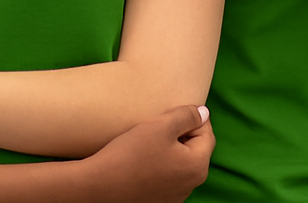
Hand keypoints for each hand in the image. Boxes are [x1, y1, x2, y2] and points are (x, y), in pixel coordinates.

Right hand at [81, 105, 213, 202]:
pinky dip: (161, 166)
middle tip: (158, 126)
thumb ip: (187, 116)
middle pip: (195, 149)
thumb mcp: (161, 125)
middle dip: (181, 135)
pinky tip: (143, 160)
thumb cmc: (131, 153)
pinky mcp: (162, 201)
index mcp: (197, 165)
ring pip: (180, 163)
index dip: (192, 118)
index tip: (171, 113)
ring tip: (149, 142)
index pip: (207, 133)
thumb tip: (204, 113)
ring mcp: (177, 196)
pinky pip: (168, 177)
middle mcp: (192, 185)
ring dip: (171, 150)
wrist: (101, 185)